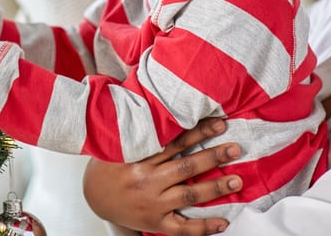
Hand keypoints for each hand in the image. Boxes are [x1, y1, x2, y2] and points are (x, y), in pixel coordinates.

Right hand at [83, 118, 241, 234]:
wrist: (93, 198)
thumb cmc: (108, 166)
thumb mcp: (119, 144)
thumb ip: (142, 131)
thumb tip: (163, 106)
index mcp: (139, 158)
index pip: (174, 143)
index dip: (198, 132)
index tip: (219, 124)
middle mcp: (147, 181)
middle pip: (186, 167)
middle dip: (213, 157)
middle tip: (235, 149)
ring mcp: (152, 204)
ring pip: (189, 195)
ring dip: (215, 188)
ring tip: (237, 180)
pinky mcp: (155, 223)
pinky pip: (182, 228)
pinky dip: (203, 226)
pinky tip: (222, 223)